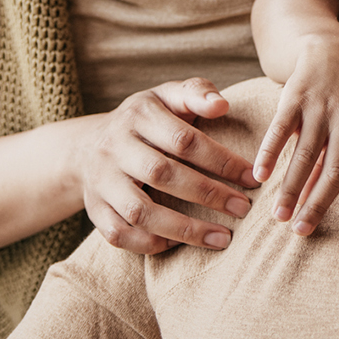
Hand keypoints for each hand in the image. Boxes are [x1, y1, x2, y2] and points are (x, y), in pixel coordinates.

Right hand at [74, 79, 259, 254]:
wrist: (87, 146)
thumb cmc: (147, 121)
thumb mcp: (168, 96)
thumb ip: (197, 93)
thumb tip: (222, 105)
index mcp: (138, 115)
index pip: (182, 139)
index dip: (220, 160)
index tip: (251, 177)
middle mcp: (114, 147)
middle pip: (161, 174)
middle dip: (208, 194)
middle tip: (243, 208)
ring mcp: (101, 181)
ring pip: (139, 211)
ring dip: (184, 229)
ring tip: (223, 239)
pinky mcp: (94, 210)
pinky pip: (119, 234)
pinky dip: (151, 244)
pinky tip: (181, 245)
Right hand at [254, 32, 338, 238]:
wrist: (331, 48)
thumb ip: (338, 161)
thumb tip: (314, 201)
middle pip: (335, 171)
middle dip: (318, 204)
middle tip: (301, 231)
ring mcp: (322, 108)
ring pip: (307, 155)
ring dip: (291, 188)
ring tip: (277, 215)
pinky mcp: (297, 95)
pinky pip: (282, 128)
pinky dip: (271, 153)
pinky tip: (260, 175)